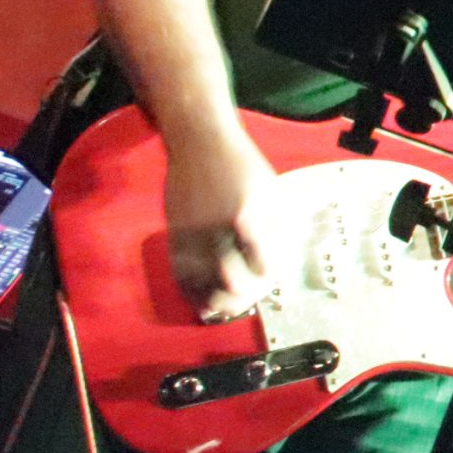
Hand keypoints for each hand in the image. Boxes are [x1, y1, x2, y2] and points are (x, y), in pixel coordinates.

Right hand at [163, 127, 282, 320]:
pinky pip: (180, 270)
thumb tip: (278, 264)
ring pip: (201, 281)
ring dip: (213, 301)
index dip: (267, 277)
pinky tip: (199, 299)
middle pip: (229, 278)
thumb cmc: (242, 166)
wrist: (201, 141)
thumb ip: (277, 226)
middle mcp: (218, 226)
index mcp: (248, 216)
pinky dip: (190, 289)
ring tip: (224, 310)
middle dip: (240, 297)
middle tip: (247, 302)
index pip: (262, 262)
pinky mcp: (174, 232)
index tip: (269, 279)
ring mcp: (193, 230)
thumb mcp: (271, 191)